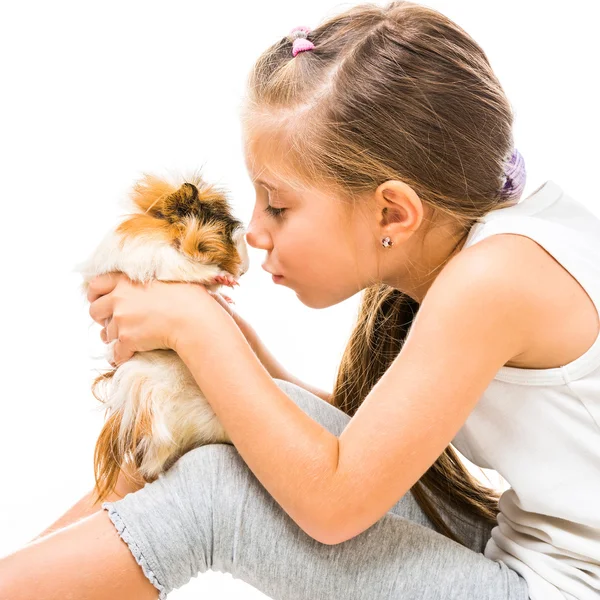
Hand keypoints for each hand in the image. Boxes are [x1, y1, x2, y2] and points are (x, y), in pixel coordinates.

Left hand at [87, 272, 220, 366]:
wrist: (194, 319)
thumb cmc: (189, 297)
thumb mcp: (168, 277)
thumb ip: (150, 280)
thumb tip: (151, 285)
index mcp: (127, 280)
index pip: (97, 284)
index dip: (96, 294)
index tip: (99, 299)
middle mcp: (119, 298)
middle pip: (94, 310)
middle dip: (101, 318)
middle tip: (113, 322)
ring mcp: (121, 319)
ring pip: (107, 334)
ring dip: (116, 338)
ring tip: (131, 340)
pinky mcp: (126, 339)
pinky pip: (116, 353)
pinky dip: (121, 356)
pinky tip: (129, 356)